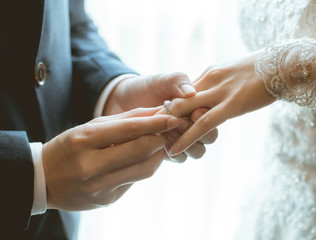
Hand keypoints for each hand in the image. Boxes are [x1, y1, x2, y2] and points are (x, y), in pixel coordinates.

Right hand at [42, 107, 179, 210]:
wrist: (44, 180)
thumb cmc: (70, 147)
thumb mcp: (91, 128)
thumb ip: (125, 120)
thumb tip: (156, 113)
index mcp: (84, 141)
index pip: (129, 130)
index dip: (155, 124)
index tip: (173, 117)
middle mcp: (91, 166)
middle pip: (140, 151)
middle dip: (160, 138)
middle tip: (169, 130)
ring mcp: (99, 187)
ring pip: (143, 170)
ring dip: (157, 155)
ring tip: (159, 144)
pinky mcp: (106, 200)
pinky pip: (134, 181)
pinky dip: (143, 167)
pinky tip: (142, 159)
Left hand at [103, 72, 217, 161]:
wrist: (121, 102)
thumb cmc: (145, 88)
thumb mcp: (161, 80)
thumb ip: (177, 81)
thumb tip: (191, 92)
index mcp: (197, 106)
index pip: (212, 116)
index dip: (205, 117)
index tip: (193, 113)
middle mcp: (193, 125)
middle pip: (210, 137)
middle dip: (197, 132)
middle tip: (177, 124)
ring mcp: (182, 140)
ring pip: (198, 152)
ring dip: (186, 145)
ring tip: (166, 133)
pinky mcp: (169, 151)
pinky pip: (180, 159)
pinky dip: (173, 153)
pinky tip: (159, 142)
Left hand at [167, 50, 274, 155]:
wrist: (284, 63)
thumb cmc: (262, 70)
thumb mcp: (234, 75)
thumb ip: (219, 86)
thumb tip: (213, 98)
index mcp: (208, 74)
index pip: (180, 93)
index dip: (168, 109)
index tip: (159, 123)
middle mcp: (208, 80)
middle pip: (176, 101)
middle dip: (164, 120)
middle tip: (155, 137)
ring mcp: (219, 91)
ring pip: (184, 112)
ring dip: (170, 131)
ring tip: (160, 147)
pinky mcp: (231, 105)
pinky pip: (202, 124)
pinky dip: (186, 138)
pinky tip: (175, 150)